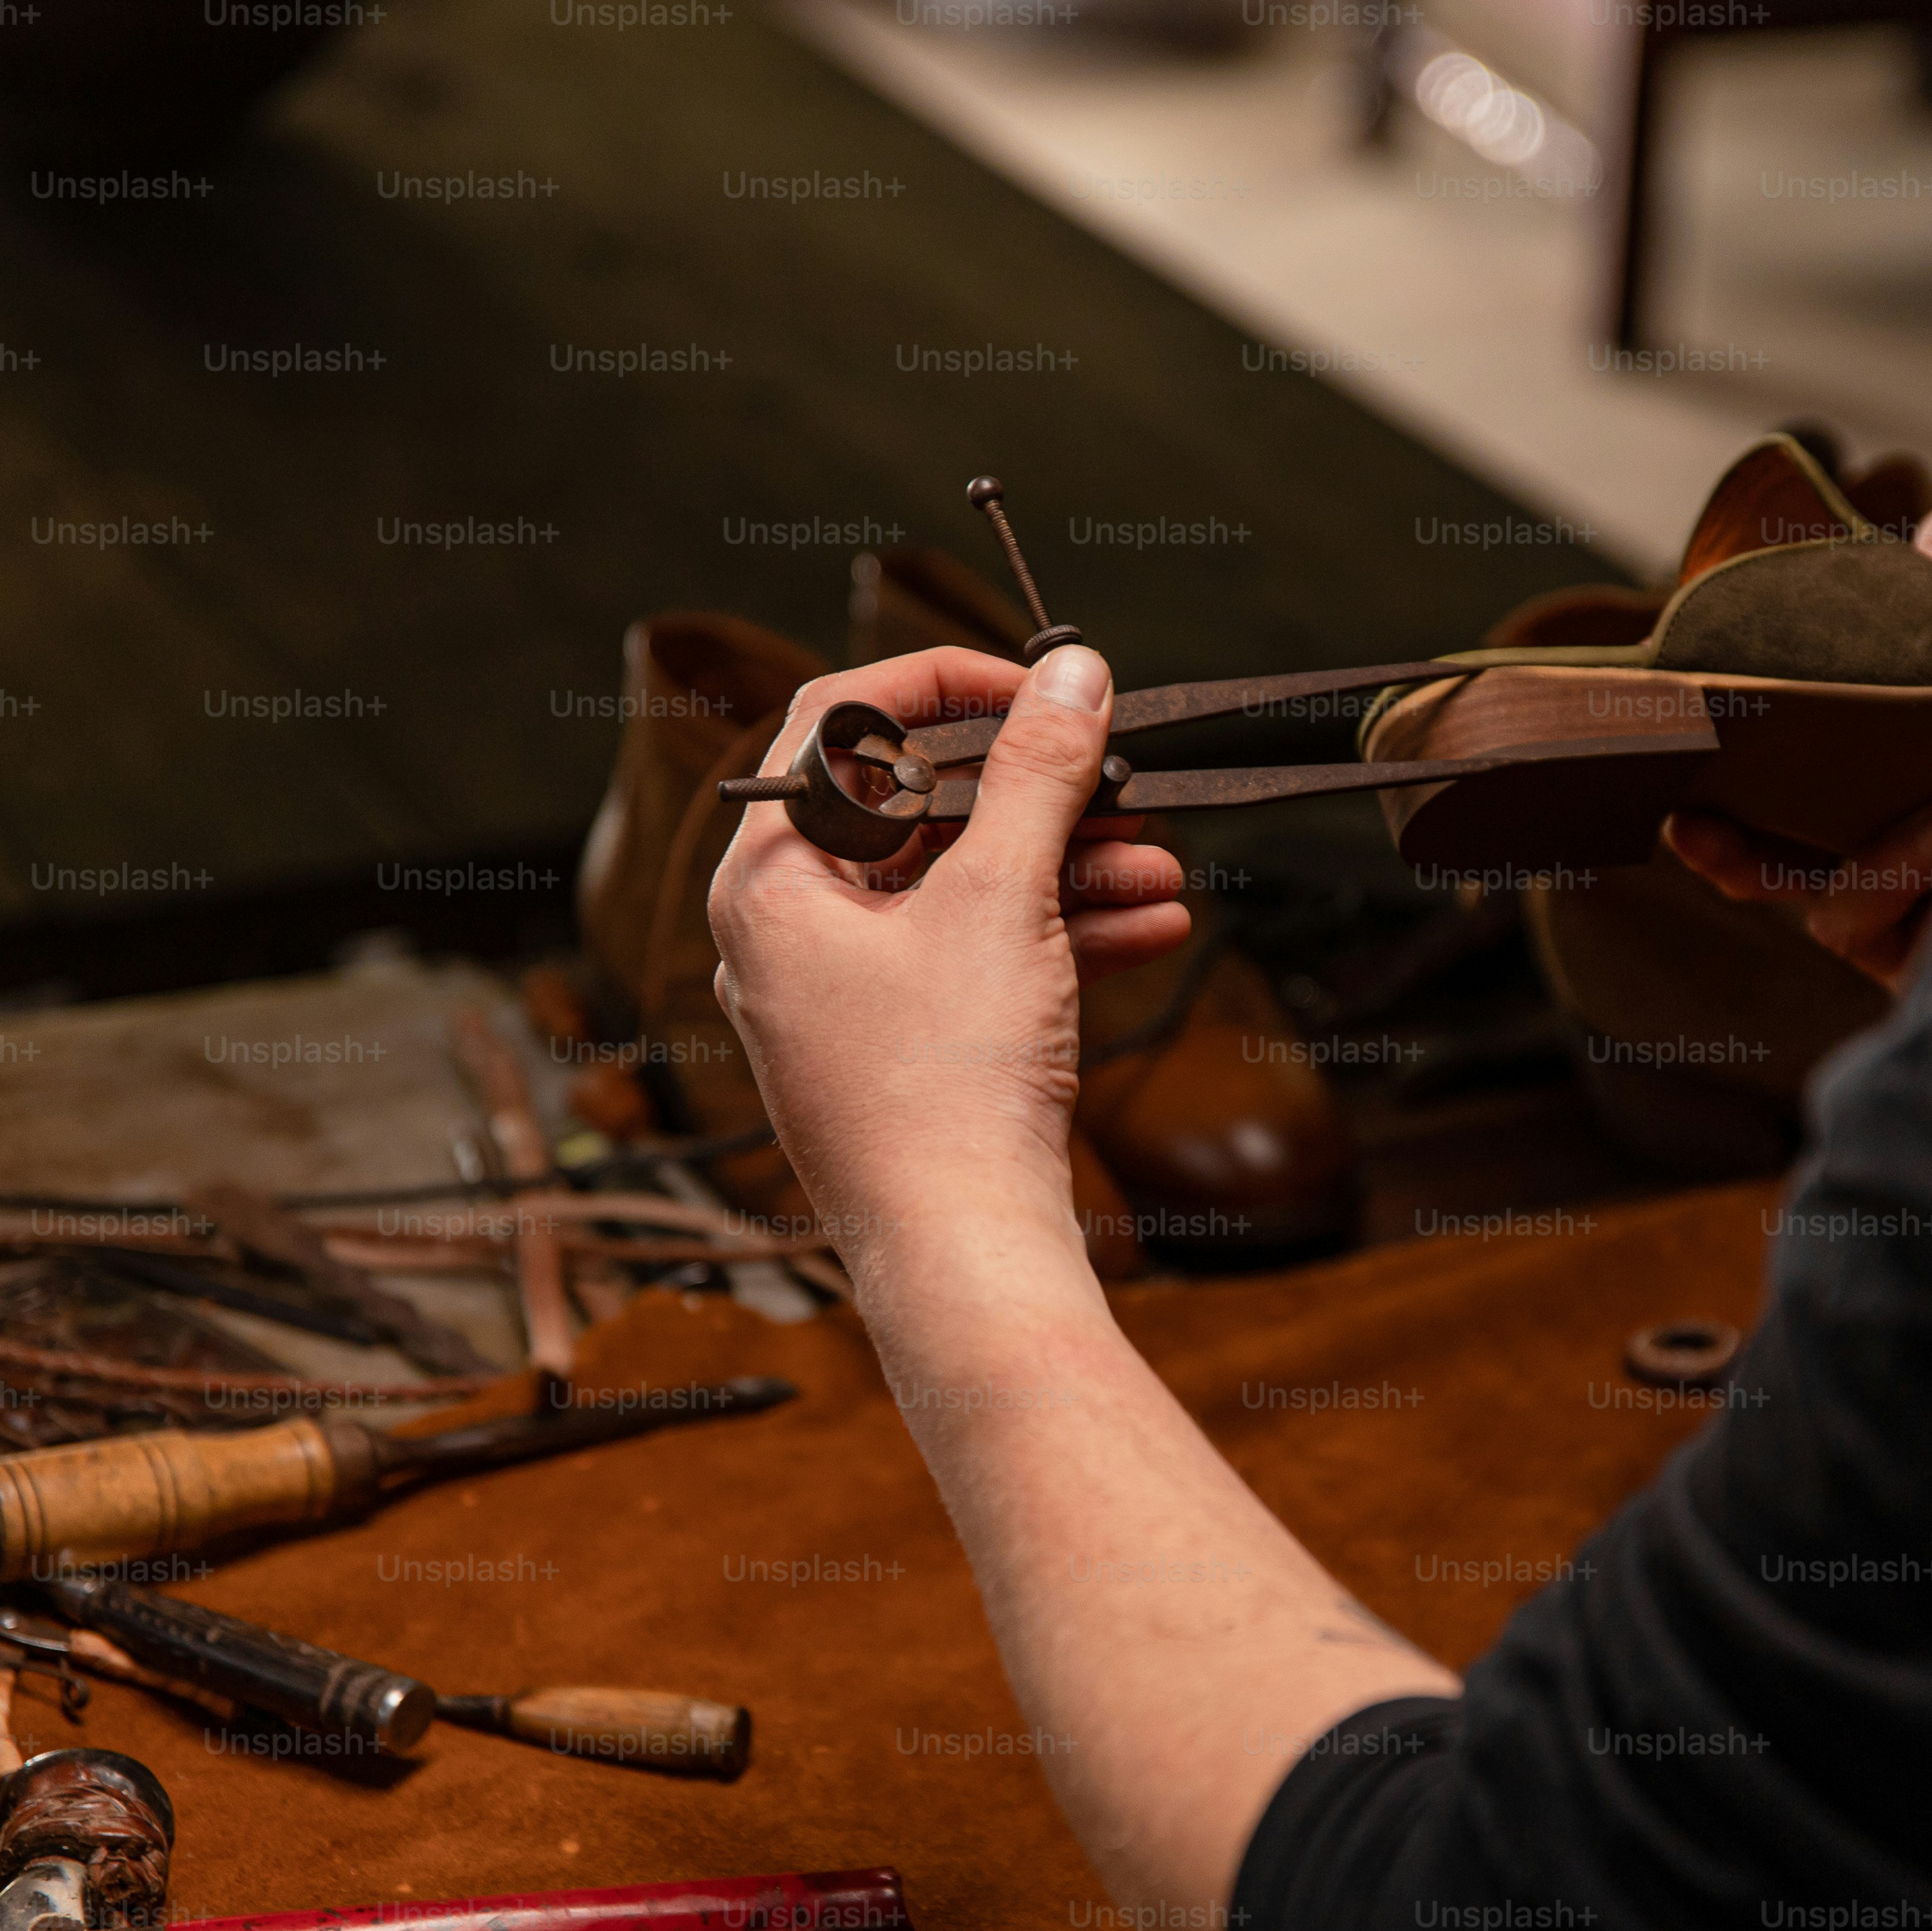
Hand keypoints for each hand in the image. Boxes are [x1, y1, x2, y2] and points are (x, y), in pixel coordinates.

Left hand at [706, 644, 1190, 1264]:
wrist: (962, 1258)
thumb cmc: (945, 1087)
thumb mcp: (1002, 900)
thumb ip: (1038, 773)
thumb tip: (1072, 672)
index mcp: (769, 881)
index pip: (838, 723)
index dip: (945, 683)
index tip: (1039, 685)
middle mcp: (788, 934)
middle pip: (912, 811)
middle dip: (1034, 795)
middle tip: (1119, 780)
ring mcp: (843, 999)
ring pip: (957, 892)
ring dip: (1067, 869)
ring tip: (1163, 866)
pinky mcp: (899, 1054)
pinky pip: (973, 962)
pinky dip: (1054, 938)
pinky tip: (1149, 925)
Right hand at [1663, 503, 1931, 984]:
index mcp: (1883, 789)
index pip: (1776, 813)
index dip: (1717, 814)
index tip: (1679, 794)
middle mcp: (1898, 862)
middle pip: (1778, 882)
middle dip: (1735, 861)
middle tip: (1706, 827)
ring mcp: (1930, 921)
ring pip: (1838, 919)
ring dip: (1873, 866)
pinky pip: (1908, 947)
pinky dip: (1922, 886)